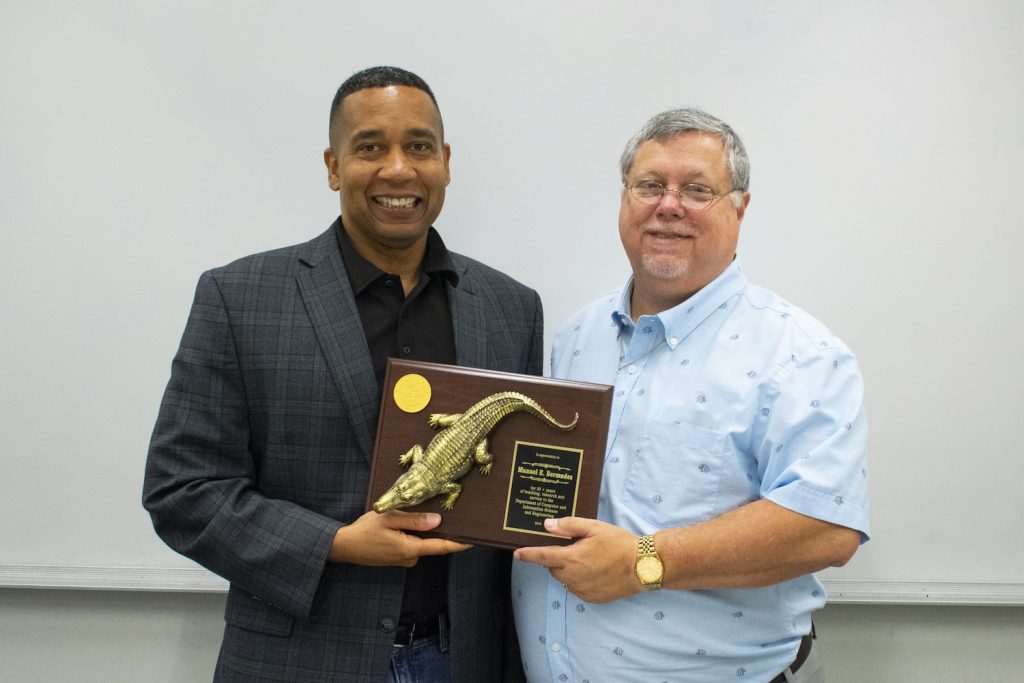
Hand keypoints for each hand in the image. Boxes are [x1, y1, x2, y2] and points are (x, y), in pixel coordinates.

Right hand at [329, 510, 470, 566]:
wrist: (343, 547)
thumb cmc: (364, 531)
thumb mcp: (389, 519)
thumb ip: (414, 520)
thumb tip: (437, 521)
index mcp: (410, 549)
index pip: (441, 547)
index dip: (459, 543)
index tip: (474, 540)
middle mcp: (410, 557)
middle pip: (431, 542)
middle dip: (435, 528)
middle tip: (439, 510)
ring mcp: (403, 559)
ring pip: (419, 542)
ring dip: (418, 530)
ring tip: (407, 515)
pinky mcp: (397, 558)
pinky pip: (410, 544)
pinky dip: (410, 534)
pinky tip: (399, 524)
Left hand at [513, 517, 638, 603]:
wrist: (643, 566)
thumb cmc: (619, 543)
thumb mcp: (593, 528)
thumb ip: (568, 526)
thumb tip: (547, 525)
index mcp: (571, 559)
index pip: (542, 556)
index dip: (527, 555)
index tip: (516, 554)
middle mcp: (573, 578)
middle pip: (553, 568)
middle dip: (557, 558)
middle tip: (575, 548)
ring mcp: (582, 590)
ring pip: (565, 579)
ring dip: (569, 570)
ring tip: (590, 559)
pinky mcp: (592, 598)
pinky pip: (578, 588)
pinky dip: (580, 580)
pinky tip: (596, 571)